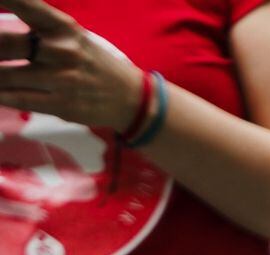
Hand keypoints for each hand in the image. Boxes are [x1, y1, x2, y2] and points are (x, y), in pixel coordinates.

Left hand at [0, 0, 143, 131]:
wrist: (131, 98)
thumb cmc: (94, 63)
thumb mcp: (72, 37)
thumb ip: (38, 31)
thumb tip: (1, 38)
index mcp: (63, 27)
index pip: (27, 5)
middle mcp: (61, 50)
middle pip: (4, 44)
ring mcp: (61, 79)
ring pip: (4, 76)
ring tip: (0, 75)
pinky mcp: (61, 105)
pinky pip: (16, 99)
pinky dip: (2, 95)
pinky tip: (1, 92)